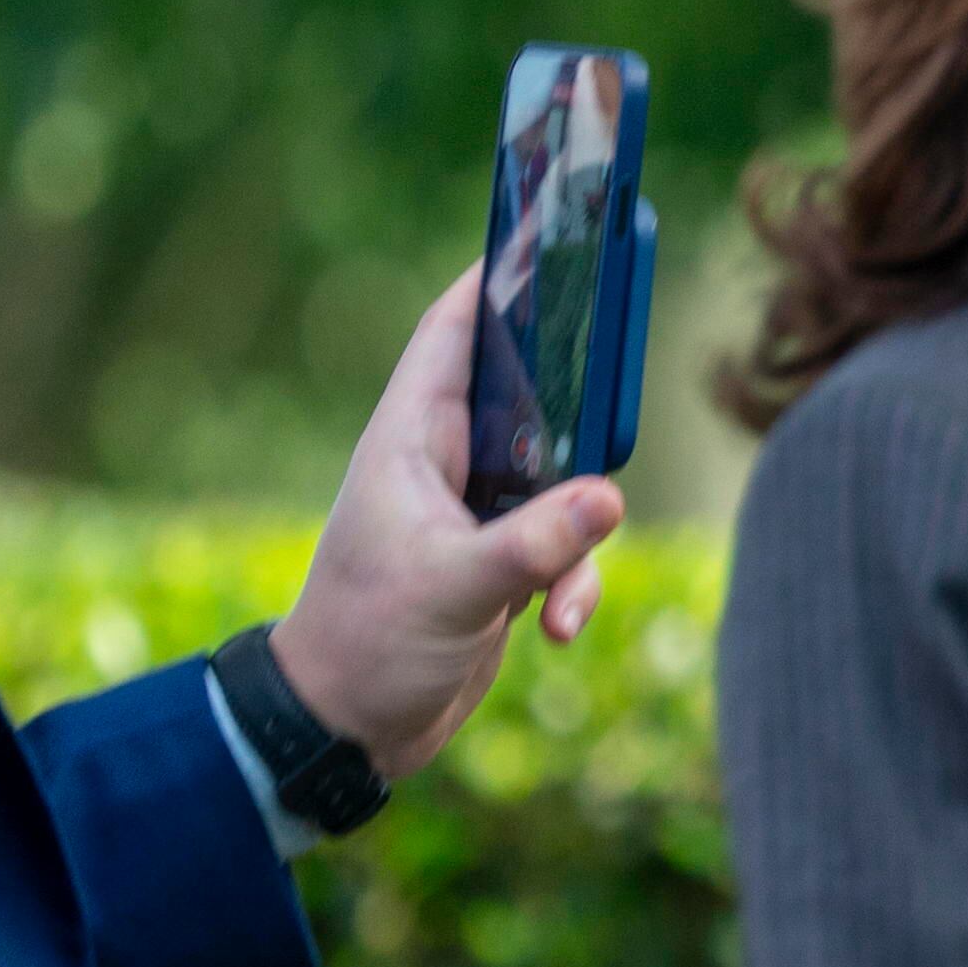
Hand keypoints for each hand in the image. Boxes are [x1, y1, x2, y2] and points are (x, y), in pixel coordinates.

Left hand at [271, 264, 624, 778]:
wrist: (345, 731)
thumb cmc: (368, 642)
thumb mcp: (456, 588)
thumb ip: (535, 542)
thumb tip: (609, 499)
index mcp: (411, 442)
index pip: (454, 334)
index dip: (497, 281)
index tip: (550, 235)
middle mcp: (445, 466)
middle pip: (531, 400)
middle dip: (579, 411)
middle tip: (623, 392)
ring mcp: (476, 516)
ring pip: (563, 486)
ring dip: (579, 540)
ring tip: (559, 601)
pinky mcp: (500, 565)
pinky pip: (563, 550)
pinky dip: (572, 586)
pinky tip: (554, 632)